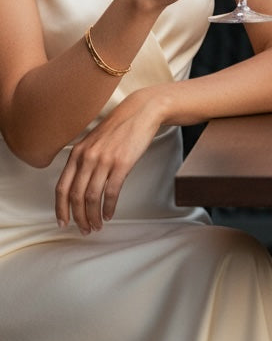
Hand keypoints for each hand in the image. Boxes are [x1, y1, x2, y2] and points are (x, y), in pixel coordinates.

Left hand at [54, 89, 161, 232]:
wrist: (142, 111)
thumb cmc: (121, 126)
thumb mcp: (94, 140)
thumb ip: (84, 159)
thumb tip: (79, 182)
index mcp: (77, 153)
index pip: (61, 187)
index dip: (60, 209)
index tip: (63, 222)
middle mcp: (87, 157)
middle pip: (75, 196)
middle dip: (78, 217)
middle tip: (84, 229)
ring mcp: (104, 160)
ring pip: (91, 197)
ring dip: (92, 216)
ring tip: (97, 225)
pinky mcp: (122, 163)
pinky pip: (111, 192)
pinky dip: (108, 207)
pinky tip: (109, 214)